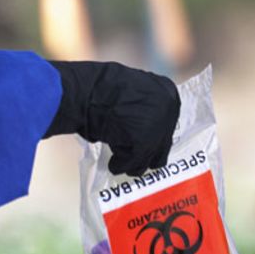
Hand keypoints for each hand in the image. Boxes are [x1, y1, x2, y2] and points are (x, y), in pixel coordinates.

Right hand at [45, 61, 179, 175]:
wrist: (85, 90)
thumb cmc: (100, 88)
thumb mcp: (132, 91)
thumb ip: (146, 107)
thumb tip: (148, 129)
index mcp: (168, 91)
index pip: (167, 125)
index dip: (153, 137)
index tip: (140, 143)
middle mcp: (169, 107)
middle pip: (162, 143)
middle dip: (145, 152)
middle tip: (129, 156)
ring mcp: (159, 124)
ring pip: (150, 157)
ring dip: (134, 161)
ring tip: (118, 160)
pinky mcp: (145, 141)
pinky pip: (135, 162)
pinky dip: (121, 165)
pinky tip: (113, 163)